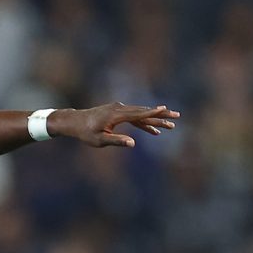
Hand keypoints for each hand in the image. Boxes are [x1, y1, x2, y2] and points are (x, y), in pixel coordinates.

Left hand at [52, 103, 180, 147]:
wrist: (76, 121)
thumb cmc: (86, 133)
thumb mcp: (100, 140)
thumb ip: (117, 141)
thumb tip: (133, 143)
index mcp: (116, 115)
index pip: (138, 114)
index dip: (152, 112)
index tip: (165, 109)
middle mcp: (119, 109)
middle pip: (143, 112)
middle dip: (161, 115)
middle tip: (176, 117)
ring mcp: (119, 109)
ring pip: (140, 114)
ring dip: (155, 119)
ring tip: (170, 125)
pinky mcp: (118, 112)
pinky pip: (134, 117)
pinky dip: (144, 123)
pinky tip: (154, 131)